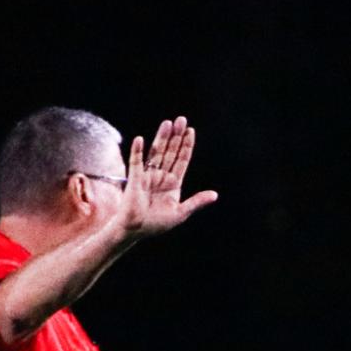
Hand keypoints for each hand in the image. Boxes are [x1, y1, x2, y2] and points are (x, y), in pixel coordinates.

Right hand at [117, 117, 217, 237]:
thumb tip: (215, 195)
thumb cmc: (157, 224)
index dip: (186, 146)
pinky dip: (137, 151)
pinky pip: (136, 162)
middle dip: (176, 136)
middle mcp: (161, 176)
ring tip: (167, 123)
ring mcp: (148, 175)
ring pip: (156, 153)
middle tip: (181, 120)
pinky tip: (140, 140)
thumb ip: (196, 202)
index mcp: (173, 183)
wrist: (137, 230)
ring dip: (162, 138)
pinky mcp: (135, 179)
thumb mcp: (181, 212)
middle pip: (170, 152)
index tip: (191, 131)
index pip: (181, 160)